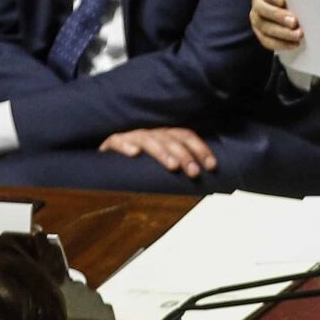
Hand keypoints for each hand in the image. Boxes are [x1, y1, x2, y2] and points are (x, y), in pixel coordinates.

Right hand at [99, 127, 216, 177]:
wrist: (107, 163)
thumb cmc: (139, 167)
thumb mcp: (160, 168)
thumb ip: (178, 171)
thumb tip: (204, 185)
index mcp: (166, 136)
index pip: (187, 137)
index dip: (201, 149)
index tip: (212, 166)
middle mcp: (152, 134)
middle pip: (171, 139)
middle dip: (185, 156)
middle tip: (194, 173)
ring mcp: (132, 136)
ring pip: (149, 140)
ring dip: (162, 152)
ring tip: (173, 166)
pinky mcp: (113, 142)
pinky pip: (118, 141)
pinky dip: (126, 146)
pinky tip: (134, 153)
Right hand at [249, 0, 302, 50]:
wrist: (295, 4)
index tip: (282, 0)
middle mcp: (256, 1)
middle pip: (261, 8)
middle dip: (278, 16)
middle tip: (294, 21)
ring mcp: (256, 17)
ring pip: (264, 26)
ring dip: (282, 32)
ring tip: (298, 35)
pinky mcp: (260, 32)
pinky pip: (266, 40)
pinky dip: (280, 44)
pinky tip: (294, 44)